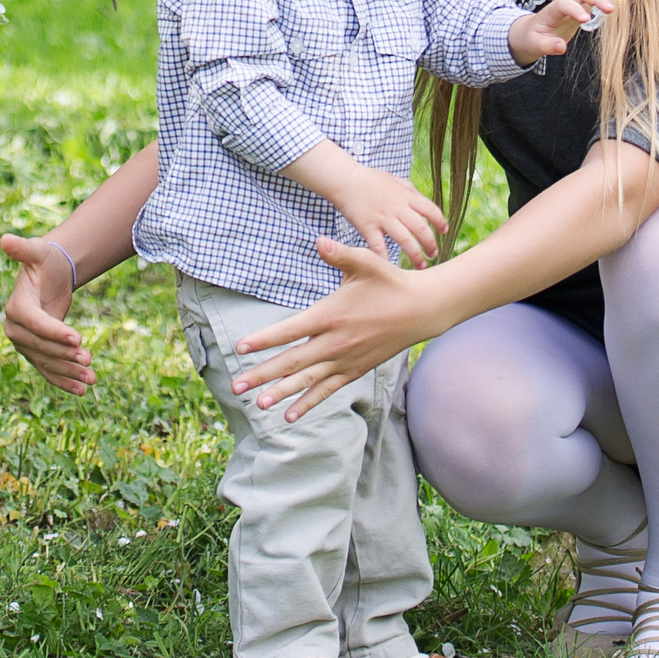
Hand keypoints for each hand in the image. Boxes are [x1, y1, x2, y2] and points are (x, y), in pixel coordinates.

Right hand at [0, 233, 94, 394]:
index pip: (36, 323)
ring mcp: (25, 344)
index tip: (78, 338)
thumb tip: (5, 239)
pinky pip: (48, 370)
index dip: (55, 332)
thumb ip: (24, 249)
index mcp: (16, 306)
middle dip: (66, 355)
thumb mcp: (39, 252)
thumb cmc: (45, 261)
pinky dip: (64, 381)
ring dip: (69, 372)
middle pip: (43, 347)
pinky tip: (81, 390)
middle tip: (90, 360)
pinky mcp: (36, 353)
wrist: (50, 276)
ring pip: (47, 362)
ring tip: (92, 378)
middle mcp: (16, 329)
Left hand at [230, 236, 451, 419]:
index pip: (290, 330)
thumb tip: (320, 241)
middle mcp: (335, 342)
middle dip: (263, 374)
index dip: (264, 339)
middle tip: (237, 386)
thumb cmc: (390, 283)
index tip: (241, 348)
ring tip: (259, 405)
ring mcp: (345, 360)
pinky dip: (308, 402)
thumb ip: (340, 254)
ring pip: (307, 381)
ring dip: (281, 393)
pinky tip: (289, 415)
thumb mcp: (366, 263)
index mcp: (331, 315)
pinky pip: (327, 390)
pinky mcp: (354, 370)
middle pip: (292, 362)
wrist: (421, 310)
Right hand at [321, 161, 448, 267]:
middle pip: (421, 228)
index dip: (440, 222)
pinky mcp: (367, 226)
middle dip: (430, 243)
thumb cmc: (370, 179)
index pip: (430, 209)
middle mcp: (398, 207)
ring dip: (415, 254)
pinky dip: (385, 257)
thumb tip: (423, 202)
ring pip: (405, 239)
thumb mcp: (395, 179)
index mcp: (406, 196)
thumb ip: (410, 191)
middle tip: (434, 254)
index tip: (444, 232)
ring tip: (421, 265)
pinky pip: (378, 245)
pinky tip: (391, 266)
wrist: (346, 179)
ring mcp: (383, 217)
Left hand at [510, 0, 622, 63]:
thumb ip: (547, 46)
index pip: (564, 4)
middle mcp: (564, 2)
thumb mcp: (535, 45)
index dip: (575, 9)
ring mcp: (574, 1)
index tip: (585, 20)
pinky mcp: (582, 4)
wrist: (531, 30)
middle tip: (610, 9)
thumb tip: (561, 47)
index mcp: (552, 11)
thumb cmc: (533, 37)